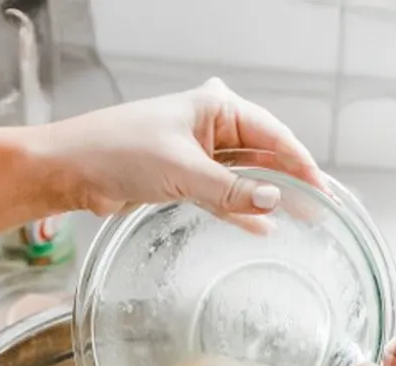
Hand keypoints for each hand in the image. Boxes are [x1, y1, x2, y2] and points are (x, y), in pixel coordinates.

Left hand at [46, 78, 324, 223]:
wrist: (73, 170)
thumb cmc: (118, 151)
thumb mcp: (182, 171)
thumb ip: (230, 190)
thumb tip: (274, 201)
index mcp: (216, 108)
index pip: (272, 135)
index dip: (300, 164)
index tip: (322, 192)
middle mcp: (211, 128)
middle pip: (264, 156)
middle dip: (290, 182)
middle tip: (318, 211)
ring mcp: (199, 155)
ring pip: (246, 179)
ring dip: (269, 199)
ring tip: (301, 221)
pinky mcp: (186, 181)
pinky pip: (226, 197)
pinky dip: (243, 211)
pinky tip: (264, 227)